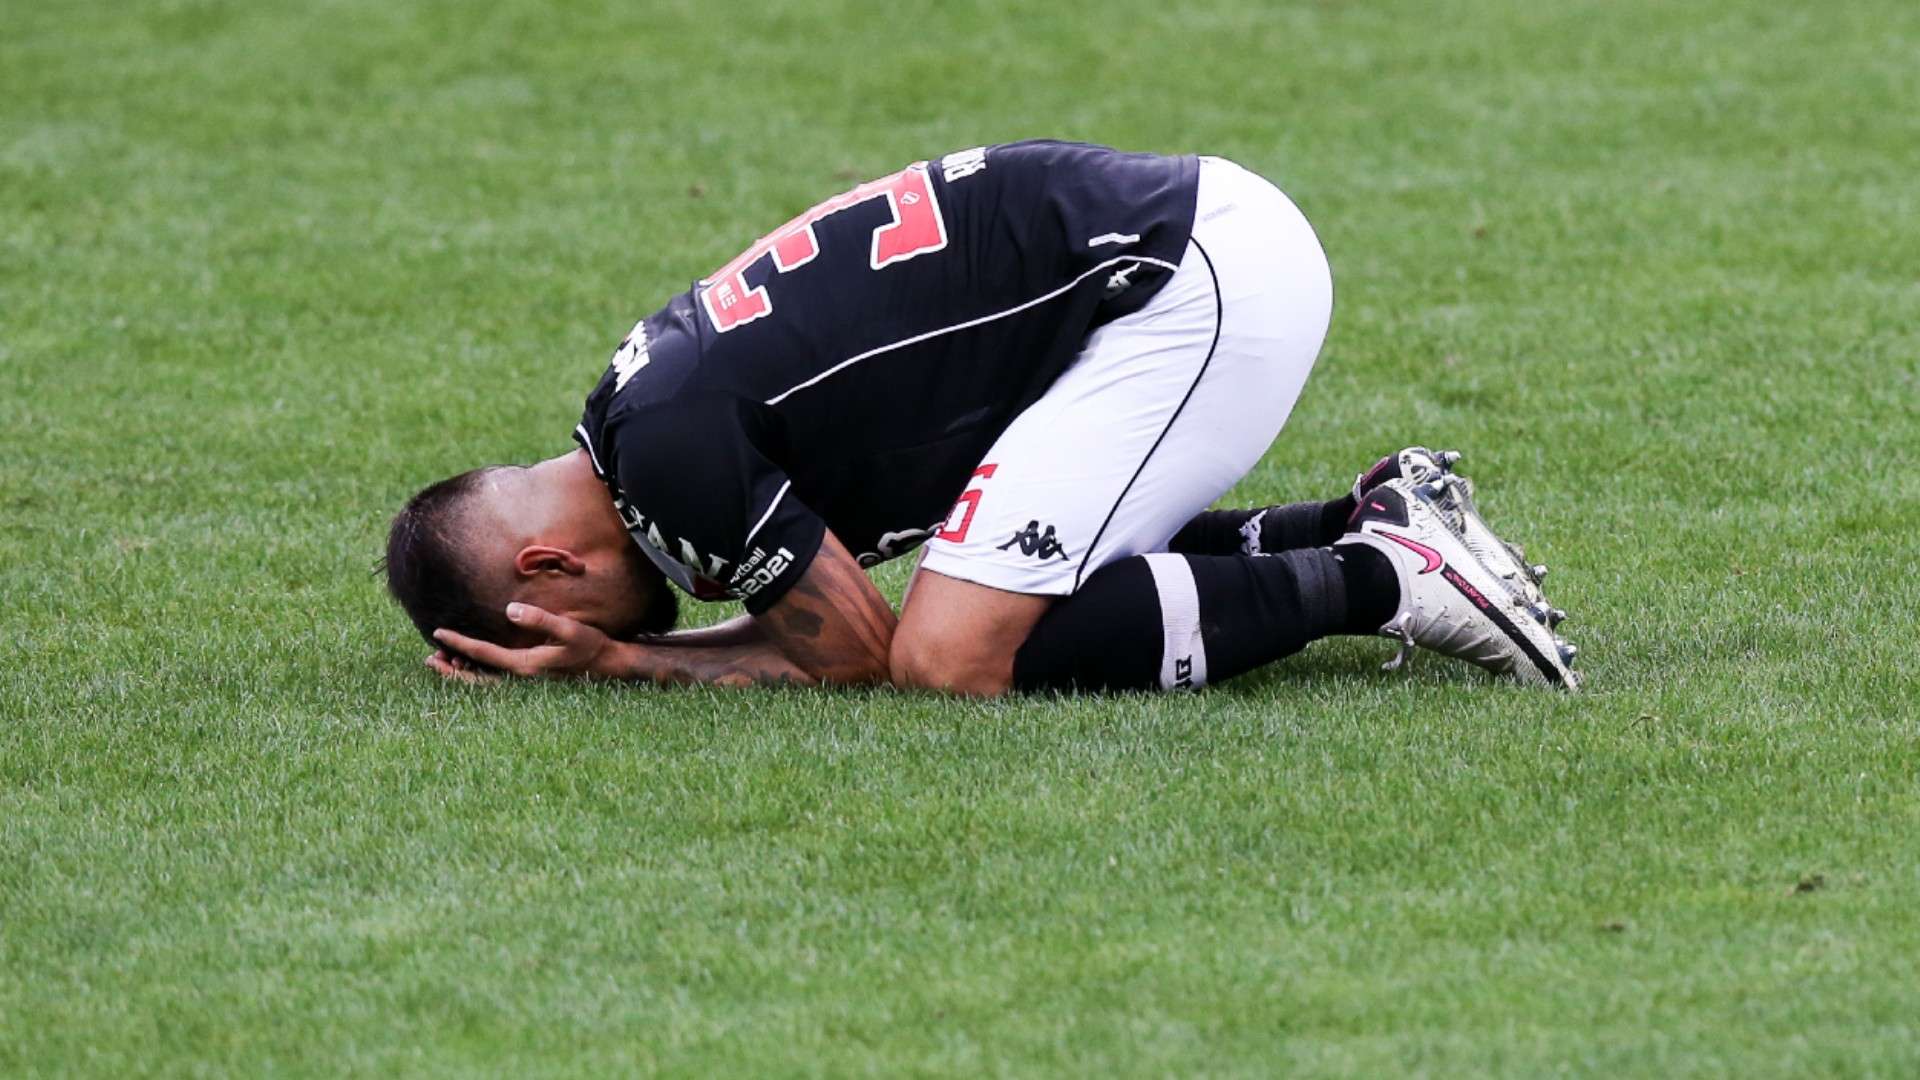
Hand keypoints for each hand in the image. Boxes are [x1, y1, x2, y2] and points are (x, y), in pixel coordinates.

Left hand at [429, 603, 618, 681]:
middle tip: (429, 659)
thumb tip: (509, 609)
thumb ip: (540, 619)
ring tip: (443, 662)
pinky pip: (495, 681)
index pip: (482, 654)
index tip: (438, 632)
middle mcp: (520, 679)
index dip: (459, 642)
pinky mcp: (529, 679)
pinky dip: (478, 674)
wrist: (608, 667)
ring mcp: (524, 683)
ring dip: (462, 673)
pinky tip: (470, 665)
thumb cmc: (589, 647)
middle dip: (451, 669)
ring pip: (484, 682)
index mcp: (525, 666)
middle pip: (476, 678)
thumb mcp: (569, 630)